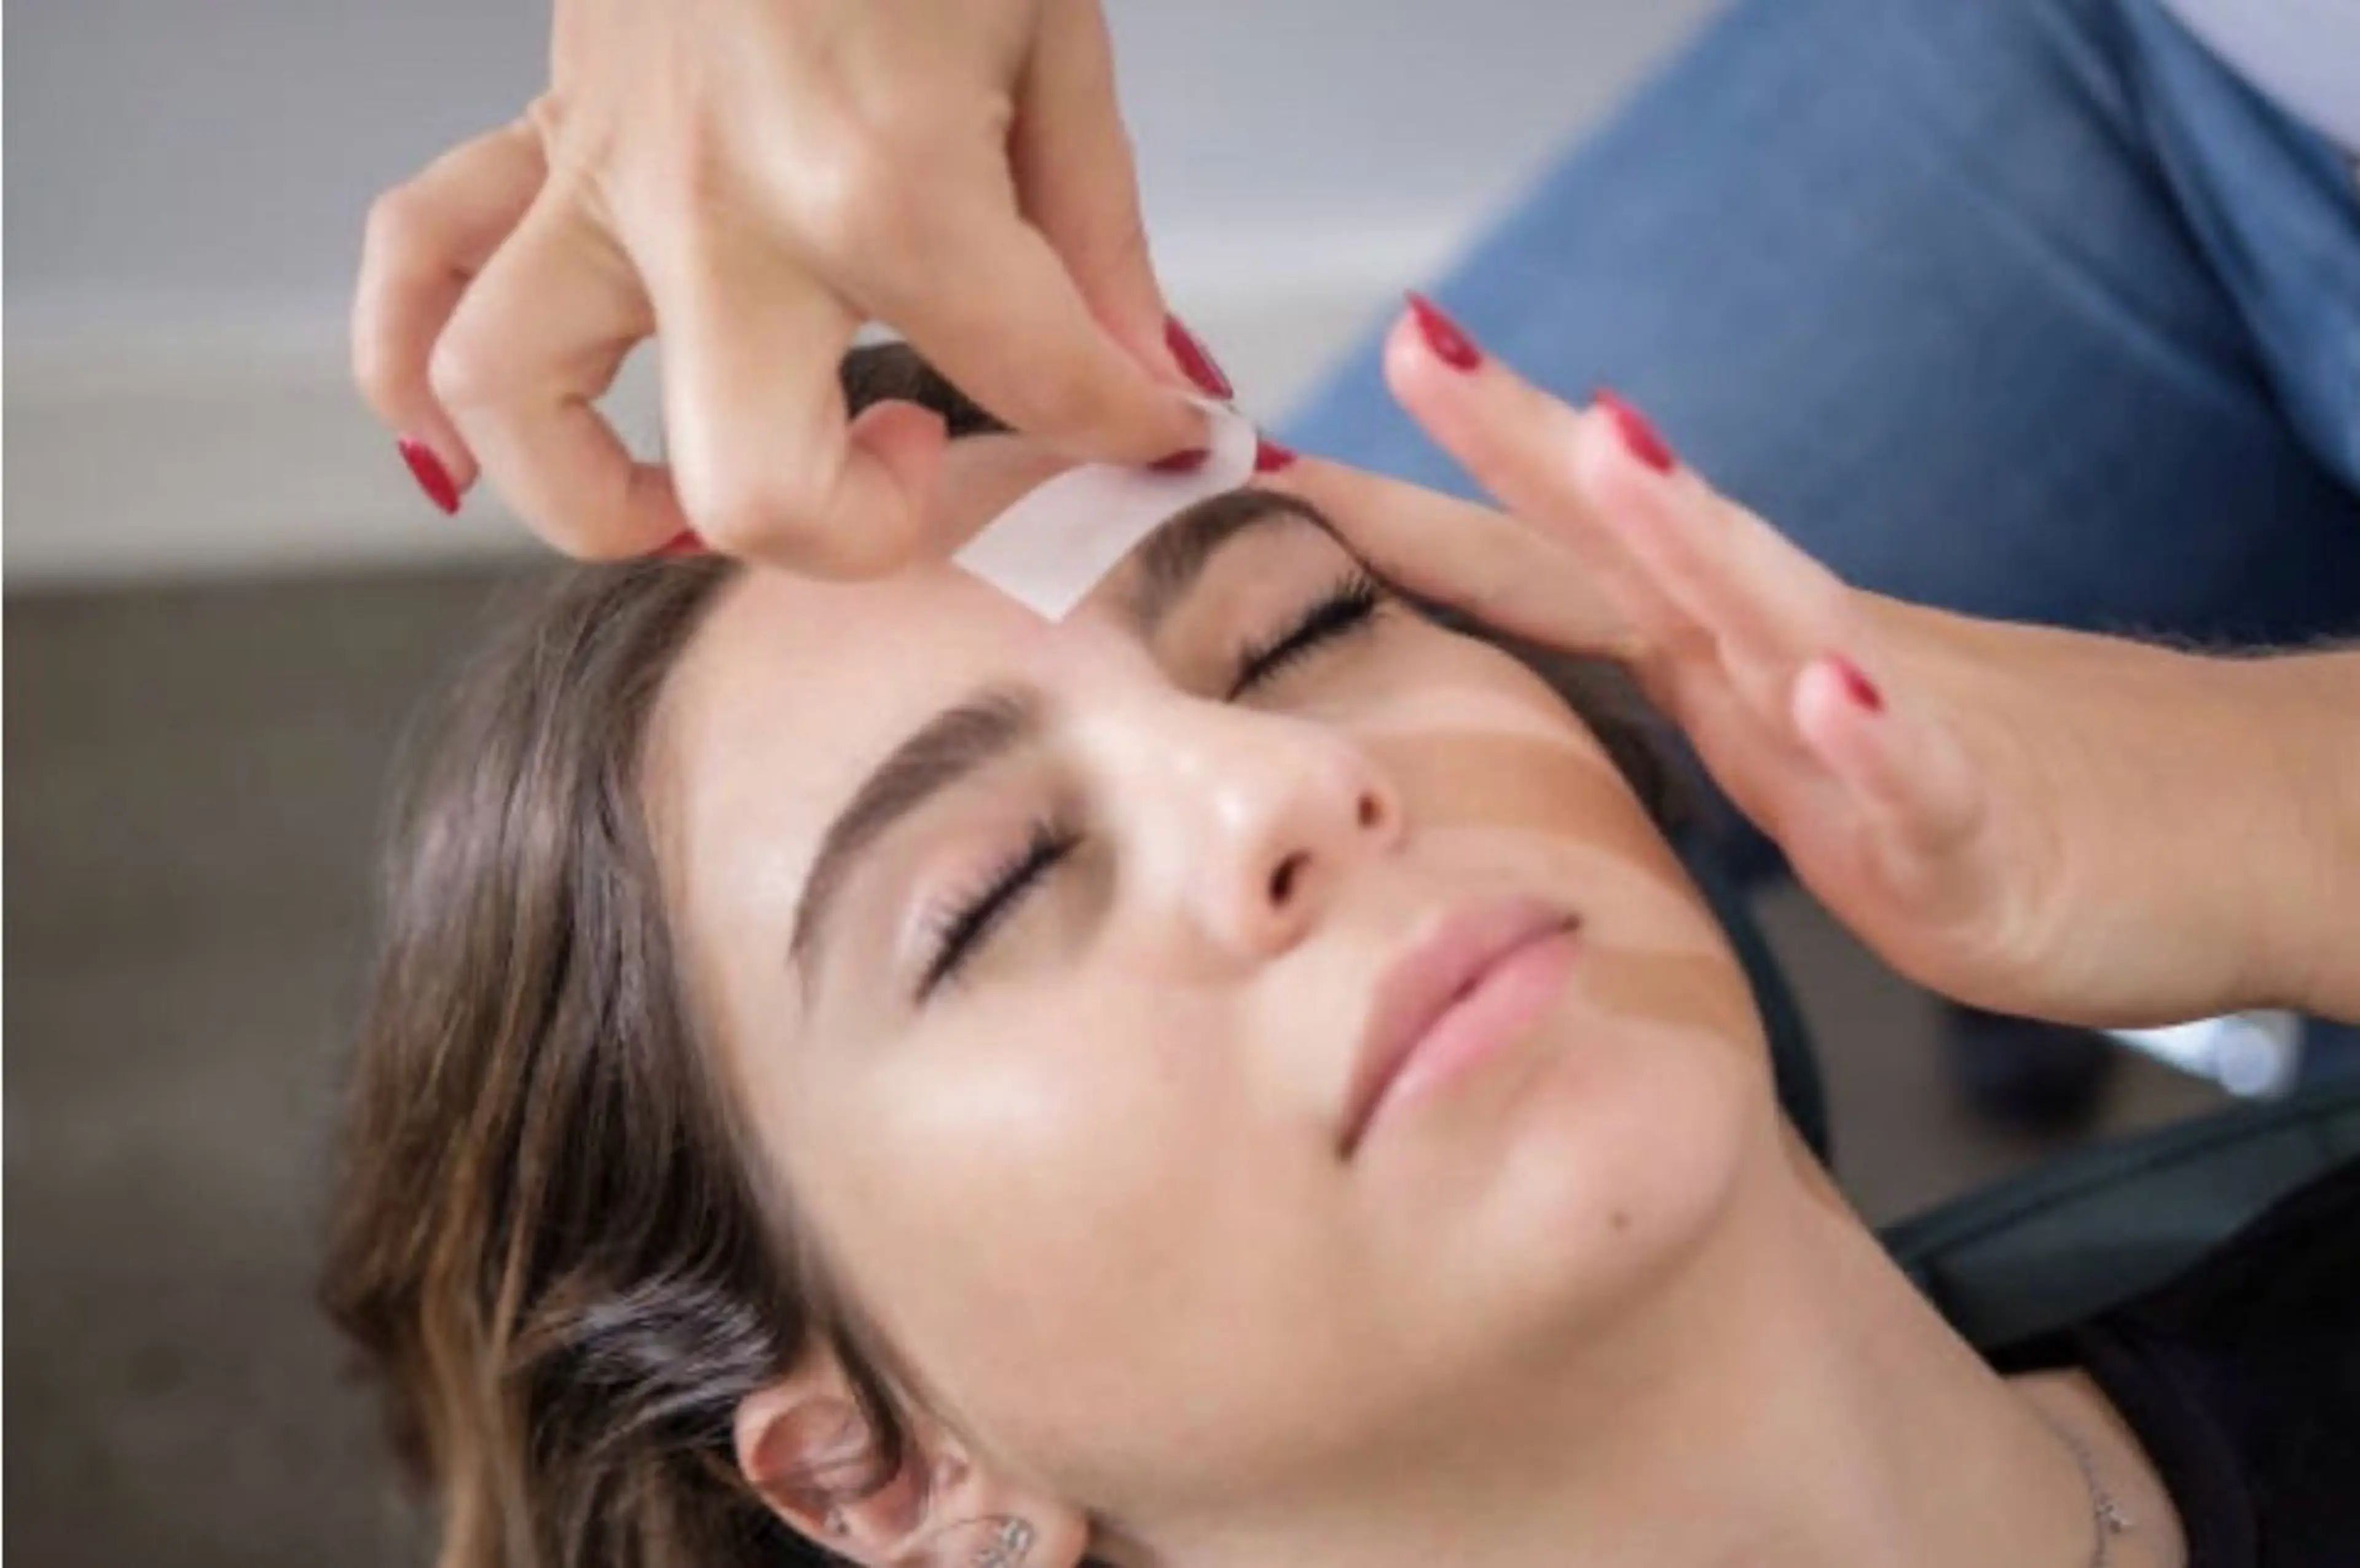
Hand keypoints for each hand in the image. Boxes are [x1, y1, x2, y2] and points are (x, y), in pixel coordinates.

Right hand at [353, 0, 1208, 574]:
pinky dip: (412, 368)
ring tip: (706, 496)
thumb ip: (1090, 241)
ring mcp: (609, 171)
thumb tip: (1133, 386)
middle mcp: (722, 201)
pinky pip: (420, 264)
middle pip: (753, 490)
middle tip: (921, 460)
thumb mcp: (1054, 40)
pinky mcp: (548, 132)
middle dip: (860, 530)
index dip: (1128, 429)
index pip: (1038, 381)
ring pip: (516, 398)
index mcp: (884, 177)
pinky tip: (460, 447)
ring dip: (605, 497)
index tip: (1158, 431)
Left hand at [1274, 299, 2345, 1026]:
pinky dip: (1872, 734)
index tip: (1277, 457)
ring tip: (1614, 445)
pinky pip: (1918, 777)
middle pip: (1642, 540)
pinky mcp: (1975, 831)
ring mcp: (1880, 734)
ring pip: (1783, 616)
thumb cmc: (1969, 788)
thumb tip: (1530, 656)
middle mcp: (1784, 665)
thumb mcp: (1779, 743)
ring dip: (1693, 531)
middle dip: (1523, 444)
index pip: (1550, 564)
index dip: (1418, 510)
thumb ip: (1668, 688)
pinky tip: (1829, 688)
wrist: (2204, 831)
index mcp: (1721, 658)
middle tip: (1416, 344)